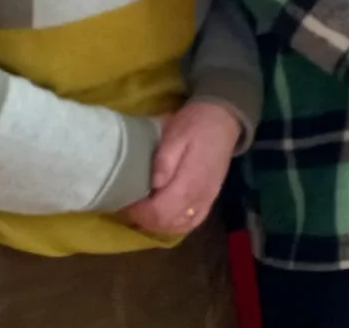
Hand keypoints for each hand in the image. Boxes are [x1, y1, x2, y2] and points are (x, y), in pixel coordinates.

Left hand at [122, 101, 239, 236]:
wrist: (222, 120)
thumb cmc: (195, 125)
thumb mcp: (174, 134)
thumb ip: (164, 161)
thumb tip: (152, 184)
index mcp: (188, 182)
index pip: (159, 211)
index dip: (139, 212)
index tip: (126, 201)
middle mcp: (198, 197)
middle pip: (166, 223)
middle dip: (144, 219)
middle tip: (131, 204)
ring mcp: (206, 201)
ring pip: (178, 226)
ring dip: (157, 223)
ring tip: (144, 209)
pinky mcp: (209, 200)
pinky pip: (191, 223)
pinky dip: (174, 224)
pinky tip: (164, 215)